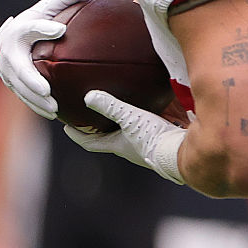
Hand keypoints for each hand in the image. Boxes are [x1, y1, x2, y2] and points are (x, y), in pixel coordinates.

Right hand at [0, 0, 89, 118]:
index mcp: (19, 30)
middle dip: (32, 81)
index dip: (43, 28)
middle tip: (48, 91)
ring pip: (18, 87)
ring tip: (54, 109)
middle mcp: (8, 52)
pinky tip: (53, 114)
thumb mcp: (48, 8)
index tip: (60, 29)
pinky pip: (22, 96)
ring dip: (34, 100)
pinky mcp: (11, 82)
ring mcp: (6, 70)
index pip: (29, 28)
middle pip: (18, 69)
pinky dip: (35, 105)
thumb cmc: (36, 20)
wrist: (10, 38)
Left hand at [64, 90, 186, 183]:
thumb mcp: (129, 118)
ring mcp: (145, 145)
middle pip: (108, 139)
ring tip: (121, 108)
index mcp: (117, 145)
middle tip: (92, 116)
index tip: (67, 127)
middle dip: (99, 129)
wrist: (180, 150)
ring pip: (128, 134)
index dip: (77, 135)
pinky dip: (144, 120)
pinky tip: (152, 108)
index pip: (90, 142)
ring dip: (122, 125)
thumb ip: (110, 106)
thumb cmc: (153, 139)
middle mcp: (129, 148)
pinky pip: (148, 129)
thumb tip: (88, 96)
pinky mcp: (161, 140)